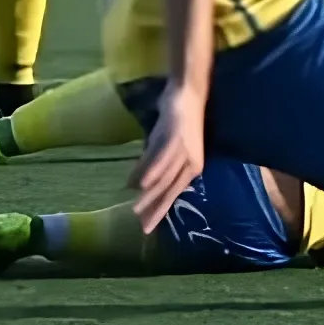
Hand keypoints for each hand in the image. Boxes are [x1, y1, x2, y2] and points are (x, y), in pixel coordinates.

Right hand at [130, 86, 206, 232]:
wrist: (188, 96)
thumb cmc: (176, 124)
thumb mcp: (161, 149)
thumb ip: (150, 166)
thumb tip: (133, 186)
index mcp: (190, 168)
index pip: (172, 194)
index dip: (158, 211)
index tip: (146, 228)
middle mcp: (190, 163)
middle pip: (170, 191)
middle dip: (156, 209)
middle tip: (142, 227)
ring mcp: (184, 151)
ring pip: (166, 178)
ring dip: (151, 195)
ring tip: (137, 210)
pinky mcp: (177, 138)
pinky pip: (163, 158)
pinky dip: (152, 171)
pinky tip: (143, 184)